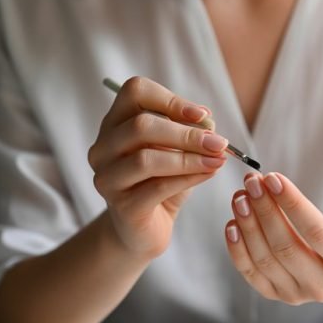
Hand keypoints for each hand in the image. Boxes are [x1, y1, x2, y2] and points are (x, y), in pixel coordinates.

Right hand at [88, 76, 227, 257]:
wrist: (143, 230)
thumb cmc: (161, 182)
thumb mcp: (178, 151)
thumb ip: (190, 132)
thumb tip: (208, 123)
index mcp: (114, 123)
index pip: (134, 92)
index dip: (171, 100)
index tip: (203, 115)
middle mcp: (103, 148)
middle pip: (140, 126)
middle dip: (187, 133)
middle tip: (219, 143)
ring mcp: (107, 178)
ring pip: (147, 158)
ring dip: (190, 157)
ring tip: (218, 159)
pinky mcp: (121, 207)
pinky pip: (157, 187)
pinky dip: (189, 178)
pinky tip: (209, 174)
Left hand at [224, 167, 322, 303]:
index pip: (317, 232)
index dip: (293, 204)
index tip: (273, 178)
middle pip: (286, 247)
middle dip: (265, 211)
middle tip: (252, 182)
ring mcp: (298, 295)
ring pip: (265, 260)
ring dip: (248, 225)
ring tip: (240, 196)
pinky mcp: (278, 295)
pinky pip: (251, 273)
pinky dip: (237, 249)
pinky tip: (233, 223)